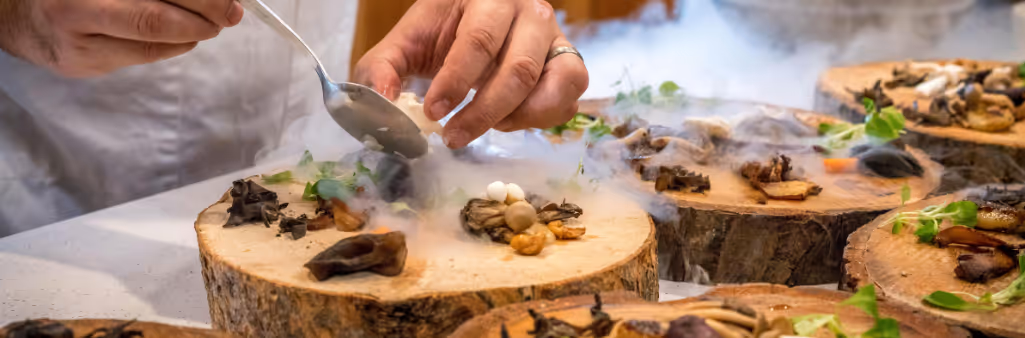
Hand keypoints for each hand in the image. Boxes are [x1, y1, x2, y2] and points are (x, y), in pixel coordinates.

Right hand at [0, 0, 243, 77]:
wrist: (23, 17)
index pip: (152, 2)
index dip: (197, 0)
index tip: (225, 1)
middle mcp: (77, 12)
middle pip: (154, 20)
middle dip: (202, 17)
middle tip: (228, 14)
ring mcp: (79, 44)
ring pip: (151, 45)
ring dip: (191, 34)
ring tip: (210, 24)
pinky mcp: (84, 68)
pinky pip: (140, 58)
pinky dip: (170, 46)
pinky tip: (183, 36)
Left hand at [354, 0, 588, 147]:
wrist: (474, 26)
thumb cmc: (441, 34)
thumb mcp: (405, 43)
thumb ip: (382, 69)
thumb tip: (381, 103)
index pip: (478, 40)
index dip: (456, 81)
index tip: (432, 113)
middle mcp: (528, 11)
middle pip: (518, 69)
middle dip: (483, 112)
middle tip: (453, 137)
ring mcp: (555, 37)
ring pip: (553, 84)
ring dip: (517, 118)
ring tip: (486, 127)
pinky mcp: (569, 63)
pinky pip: (569, 98)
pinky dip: (541, 119)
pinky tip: (509, 120)